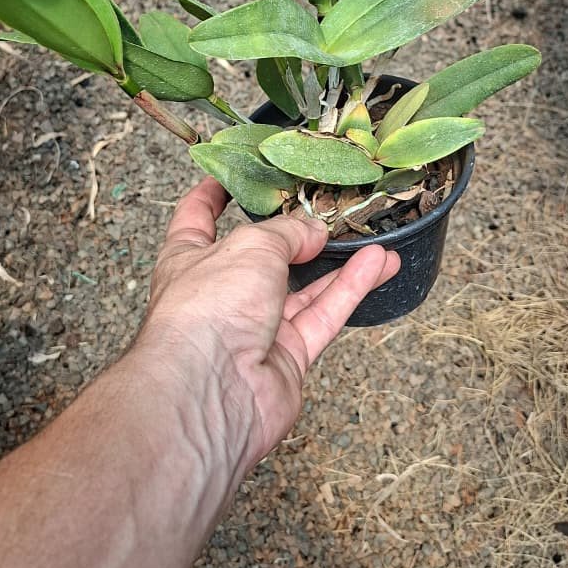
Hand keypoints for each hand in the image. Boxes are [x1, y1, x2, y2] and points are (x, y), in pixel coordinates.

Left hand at [137, 177, 399, 467]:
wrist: (211, 395)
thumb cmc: (208, 309)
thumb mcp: (250, 246)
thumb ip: (286, 232)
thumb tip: (313, 231)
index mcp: (189, 259)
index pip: (197, 218)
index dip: (213, 194)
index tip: (234, 172)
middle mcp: (220, 293)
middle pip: (263, 255)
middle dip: (295, 235)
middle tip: (329, 209)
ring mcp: (254, 329)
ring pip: (304, 289)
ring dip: (340, 264)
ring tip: (374, 237)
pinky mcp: (286, 359)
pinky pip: (323, 316)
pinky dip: (350, 290)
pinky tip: (378, 264)